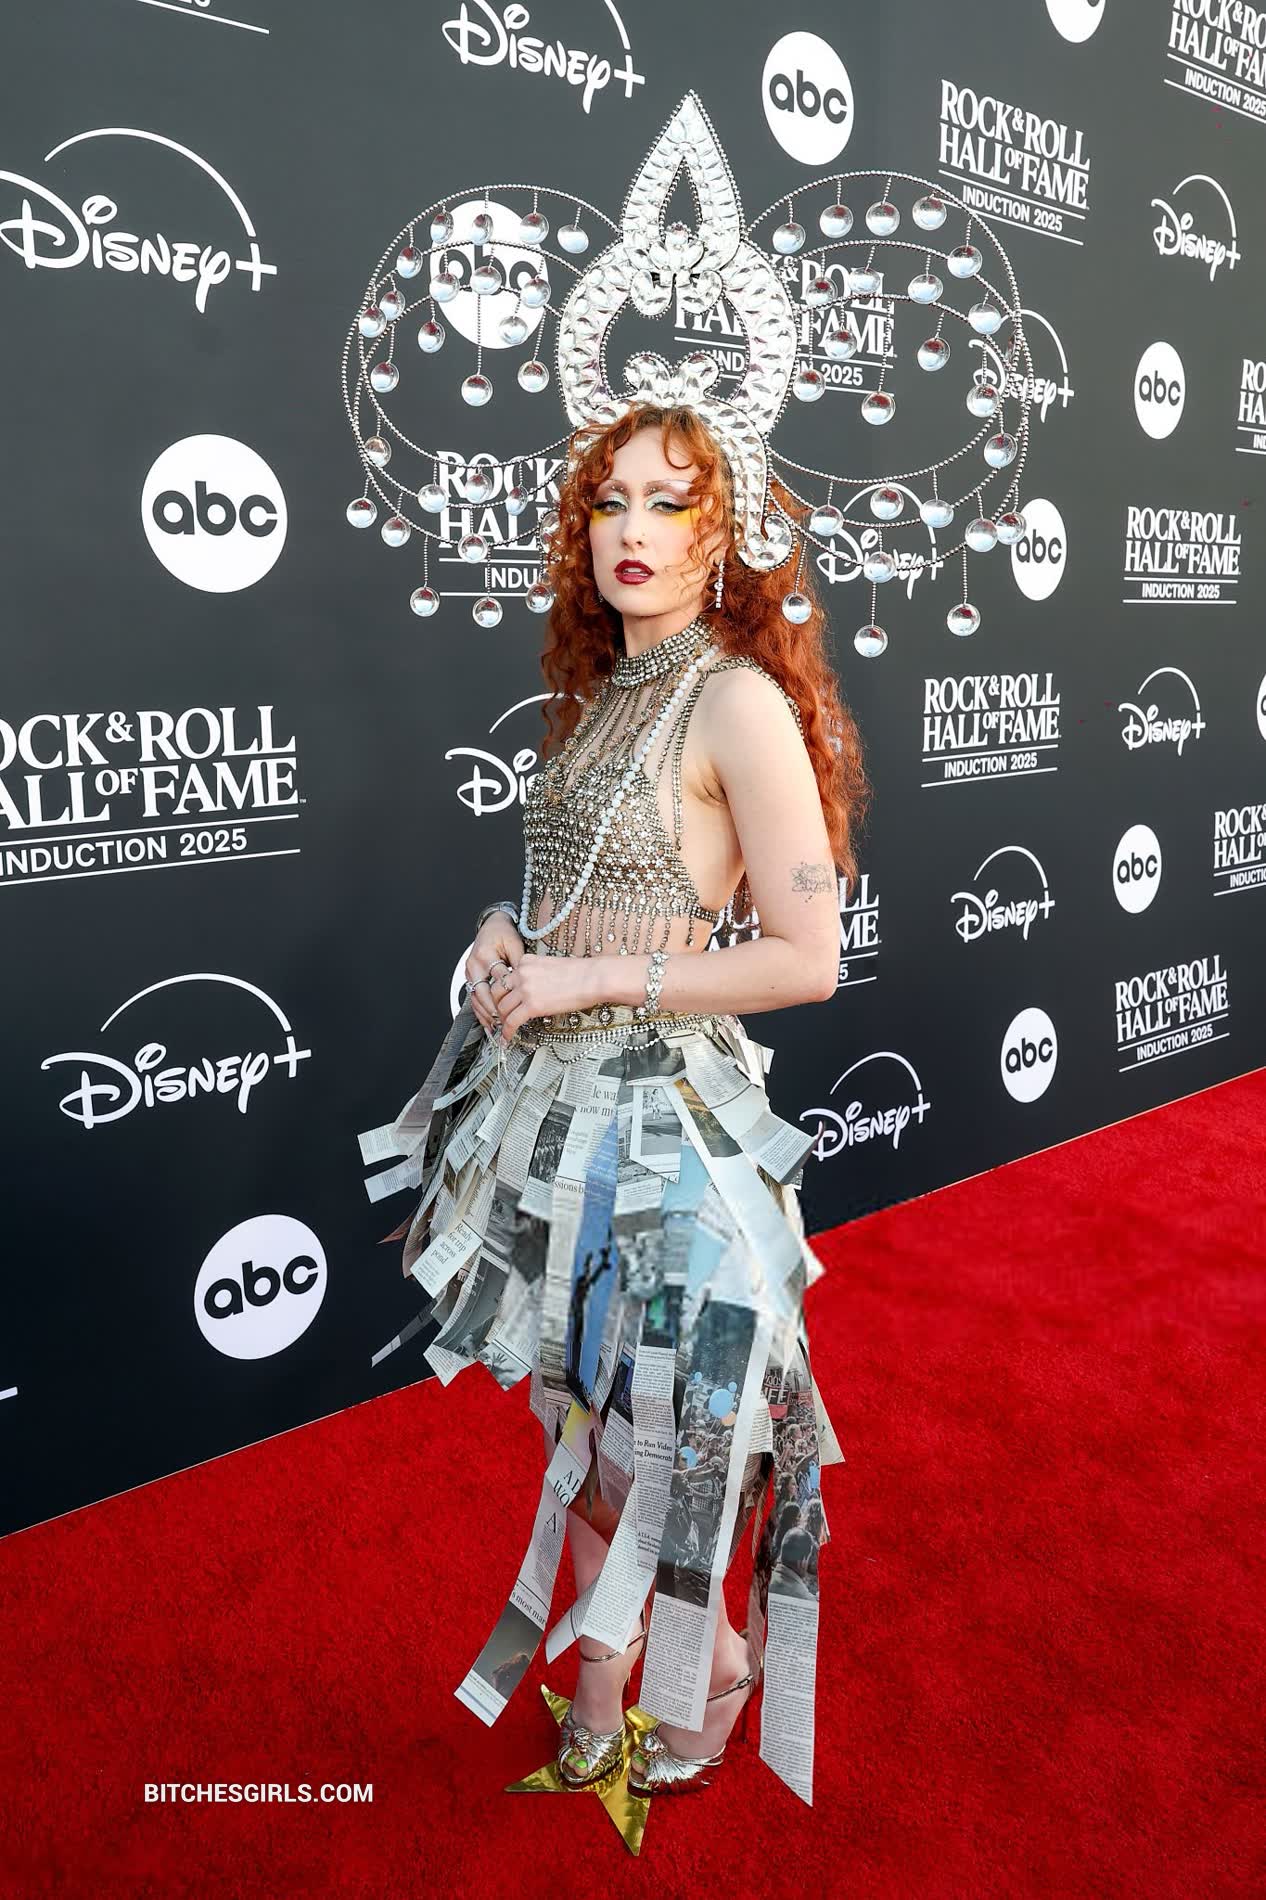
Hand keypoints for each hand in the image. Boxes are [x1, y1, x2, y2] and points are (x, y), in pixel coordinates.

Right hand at [464, 914, 525, 1034]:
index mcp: (486, 955)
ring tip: (496, 1026)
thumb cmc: (503, 934)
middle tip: (504, 1021)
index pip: (498, 979)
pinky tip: (488, 1022)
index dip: (508, 994)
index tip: (517, 1006)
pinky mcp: (470, 977)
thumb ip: (519, 964)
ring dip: (485, 1014)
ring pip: (475, 998)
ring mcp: (470, 972)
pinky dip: (481, 1011)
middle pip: (482, 992)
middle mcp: (474, 965)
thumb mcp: (515, 945)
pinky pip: (473, 998)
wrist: (491, 925)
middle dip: (493, 1009)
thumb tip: (526, 984)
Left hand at [481, 950, 599, 1043]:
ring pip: (502, 1007)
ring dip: (502, 1020)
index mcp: (526, 961)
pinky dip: (507, 1032)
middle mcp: (522, 973)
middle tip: (502, 1015)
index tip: (504, 1000)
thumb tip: (532, 989)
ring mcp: (525, 989)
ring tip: (505, 1028)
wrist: (593, 978)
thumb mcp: (551, 965)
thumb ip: (536, 974)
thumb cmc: (580, 973)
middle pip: (496, 992)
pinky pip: (512, 1021)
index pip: (504, 977)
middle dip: (497, 1005)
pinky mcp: (532, 1005)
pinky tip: (507, 1038)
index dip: (502, 992)